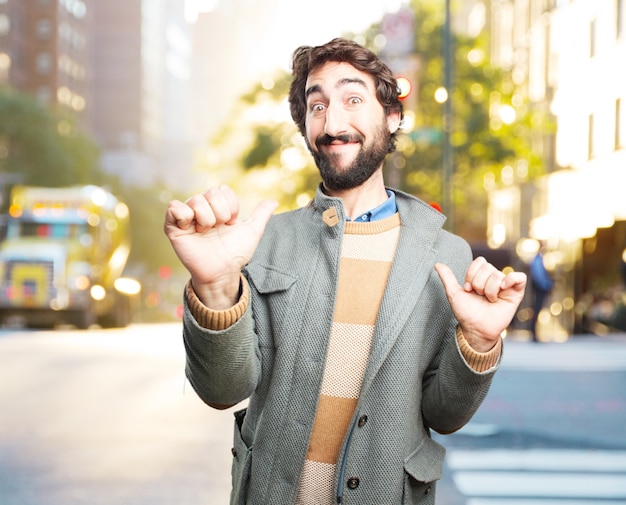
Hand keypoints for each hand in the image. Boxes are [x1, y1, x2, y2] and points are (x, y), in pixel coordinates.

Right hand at [164, 185, 277, 308]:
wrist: (222, 272)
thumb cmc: (235, 253)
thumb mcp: (252, 231)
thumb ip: (261, 215)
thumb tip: (274, 201)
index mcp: (216, 207)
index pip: (222, 190)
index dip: (231, 207)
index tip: (230, 223)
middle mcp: (201, 208)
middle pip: (211, 193)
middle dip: (221, 213)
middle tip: (218, 229)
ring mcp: (186, 217)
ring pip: (196, 200)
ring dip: (207, 219)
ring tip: (206, 233)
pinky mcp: (173, 227)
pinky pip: (174, 207)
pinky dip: (185, 215)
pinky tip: (191, 228)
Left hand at [435, 257, 526, 351]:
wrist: (476, 329)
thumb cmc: (466, 312)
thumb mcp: (454, 293)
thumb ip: (447, 277)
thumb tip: (437, 264)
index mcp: (481, 276)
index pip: (479, 262)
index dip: (471, 275)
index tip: (468, 289)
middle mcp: (494, 278)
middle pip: (488, 268)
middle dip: (479, 284)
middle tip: (479, 296)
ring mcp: (505, 285)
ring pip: (498, 275)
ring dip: (489, 290)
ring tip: (489, 300)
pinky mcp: (516, 293)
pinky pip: (519, 277)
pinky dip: (511, 279)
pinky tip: (502, 288)